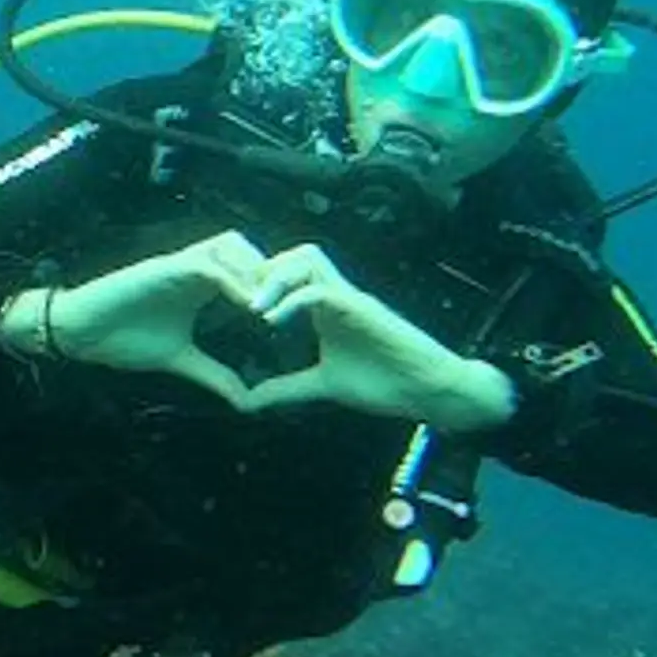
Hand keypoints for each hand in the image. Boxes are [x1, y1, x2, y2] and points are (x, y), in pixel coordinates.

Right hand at [32, 231, 285, 405]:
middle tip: (295, 306)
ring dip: (256, 271)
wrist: (80, 331)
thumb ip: (213, 373)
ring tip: (273, 307)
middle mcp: (193, 266)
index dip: (273, 286)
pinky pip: (209, 265)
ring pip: (233, 245)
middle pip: (248, 249)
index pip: (247, 269)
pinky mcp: (164, 268)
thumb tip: (245, 400)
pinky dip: (234, 281)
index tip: (299, 317)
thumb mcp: (179, 360)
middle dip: (272, 272)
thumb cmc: (122, 338)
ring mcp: (179, 263)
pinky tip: (250, 307)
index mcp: (200, 284)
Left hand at [235, 245, 511, 430]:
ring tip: (251, 307)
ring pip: (308, 259)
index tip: (227, 302)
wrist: (429, 391)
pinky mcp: (362, 310)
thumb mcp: (323, 386)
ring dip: (275, 278)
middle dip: (262, 269)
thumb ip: (287, 388)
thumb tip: (248, 401)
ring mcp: (350, 299)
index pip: (287, 274)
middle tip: (237, 298)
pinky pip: (320, 291)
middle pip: (295, 254)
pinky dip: (291, 301)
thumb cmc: (384, 383)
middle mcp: (336, 295)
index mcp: (324, 308)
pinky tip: (270, 321)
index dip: (257, 281)